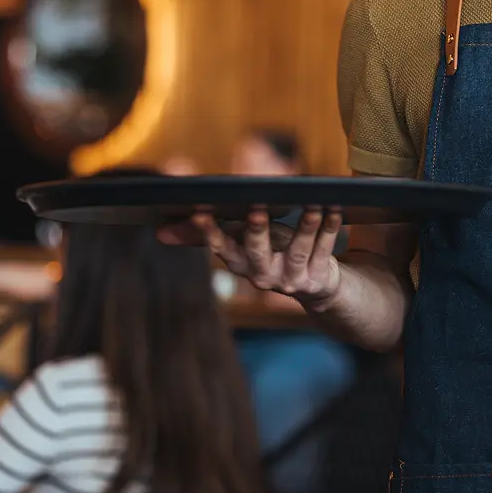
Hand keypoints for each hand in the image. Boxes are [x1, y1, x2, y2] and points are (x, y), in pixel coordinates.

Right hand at [158, 207, 344, 307]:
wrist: (315, 287)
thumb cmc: (271, 253)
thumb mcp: (240, 242)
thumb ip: (205, 235)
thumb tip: (159, 230)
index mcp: (241, 263)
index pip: (221, 249)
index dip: (209, 233)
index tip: (200, 212)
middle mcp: (263, 276)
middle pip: (256, 252)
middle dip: (255, 230)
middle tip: (255, 208)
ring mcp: (292, 279)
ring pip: (298, 251)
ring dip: (305, 227)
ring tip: (311, 205)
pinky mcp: (319, 278)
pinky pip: (325, 251)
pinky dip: (330, 228)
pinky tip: (332, 208)